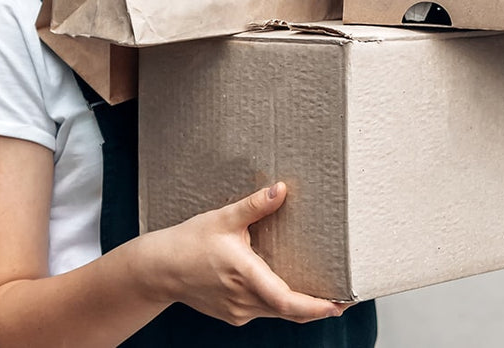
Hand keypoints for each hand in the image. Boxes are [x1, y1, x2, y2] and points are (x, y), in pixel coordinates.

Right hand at [140, 182, 346, 325]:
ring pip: (277, 313)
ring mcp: (237, 310)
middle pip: (288, 311)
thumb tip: (282, 189)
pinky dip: (281, 305)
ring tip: (326, 297)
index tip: (337, 306)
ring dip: (301, 308)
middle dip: (318, 308)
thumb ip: (255, 206)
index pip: (286, 300)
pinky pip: (263, 311)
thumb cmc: (189, 243)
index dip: (314, 306)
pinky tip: (291, 292)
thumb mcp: (223, 218)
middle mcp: (243, 299)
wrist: (158, 269)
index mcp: (244, 274)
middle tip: (345, 300)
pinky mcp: (232, 314)